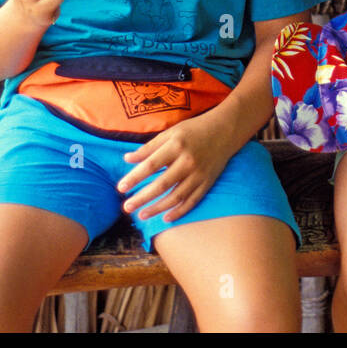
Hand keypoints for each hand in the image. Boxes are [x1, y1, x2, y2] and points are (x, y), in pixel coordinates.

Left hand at [118, 112, 235, 223]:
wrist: (225, 130)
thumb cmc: (194, 130)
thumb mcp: (170, 132)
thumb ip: (149, 147)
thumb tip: (127, 159)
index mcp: (176, 146)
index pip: (151, 165)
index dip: (135, 178)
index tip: (120, 188)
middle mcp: (188, 161)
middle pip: (162, 184)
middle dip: (142, 198)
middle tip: (127, 207)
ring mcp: (199, 174)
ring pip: (176, 196)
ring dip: (158, 208)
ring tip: (142, 215)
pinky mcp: (208, 182)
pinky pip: (192, 200)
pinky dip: (180, 211)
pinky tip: (166, 218)